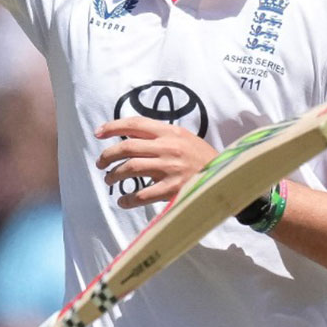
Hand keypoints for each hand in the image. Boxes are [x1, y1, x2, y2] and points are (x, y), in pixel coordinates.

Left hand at [95, 117, 218, 209]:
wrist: (227, 176)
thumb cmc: (202, 158)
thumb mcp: (184, 138)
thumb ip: (161, 135)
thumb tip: (131, 136)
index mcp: (170, 132)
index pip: (135, 124)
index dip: (113, 127)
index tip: (98, 133)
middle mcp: (168, 147)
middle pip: (126, 147)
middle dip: (108, 156)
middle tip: (101, 164)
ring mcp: (170, 168)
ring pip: (130, 169)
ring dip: (113, 175)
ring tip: (110, 180)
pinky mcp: (173, 189)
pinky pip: (142, 194)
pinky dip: (128, 199)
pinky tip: (123, 202)